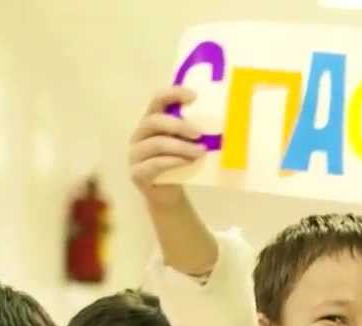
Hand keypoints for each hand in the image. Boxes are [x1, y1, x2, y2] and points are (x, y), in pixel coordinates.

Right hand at [129, 86, 205, 207]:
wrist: (168, 195)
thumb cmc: (180, 165)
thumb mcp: (188, 144)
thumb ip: (196, 132)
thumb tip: (226, 123)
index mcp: (152, 122)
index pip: (157, 100)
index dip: (173, 94)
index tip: (194, 96)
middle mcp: (140, 135)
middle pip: (154, 121)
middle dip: (178, 125)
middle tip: (200, 134)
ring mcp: (135, 154)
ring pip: (155, 144)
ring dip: (181, 147)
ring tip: (200, 152)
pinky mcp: (137, 173)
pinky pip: (154, 164)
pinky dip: (173, 162)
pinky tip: (187, 162)